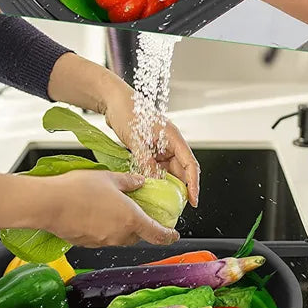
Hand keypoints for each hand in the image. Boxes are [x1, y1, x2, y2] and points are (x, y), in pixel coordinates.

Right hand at [40, 170, 179, 246]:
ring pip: (120, 236)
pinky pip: (103, 237)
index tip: (173, 234)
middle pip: (137, 235)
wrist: (49, 204)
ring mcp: (103, 241)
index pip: (157, 234)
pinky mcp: (88, 244)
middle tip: (137, 211)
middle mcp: (119, 234)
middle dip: (140, 226)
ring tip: (113, 208)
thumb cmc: (79, 189)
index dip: (168, 235)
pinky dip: (105, 228)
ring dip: (121, 226)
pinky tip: (95, 213)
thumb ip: (128, 182)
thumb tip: (139, 182)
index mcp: (131, 219)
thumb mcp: (109, 178)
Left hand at [102, 75, 199, 207]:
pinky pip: (156, 167)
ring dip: (165, 184)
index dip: (194, 183)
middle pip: (181, 169)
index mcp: (173, 137)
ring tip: (161, 200)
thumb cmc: (128, 112)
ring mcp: (160, 146)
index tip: (193, 200)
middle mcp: (169, 142)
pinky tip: (149, 188)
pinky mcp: (149, 149)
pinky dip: (154, 178)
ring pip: (168, 170)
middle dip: (179, 188)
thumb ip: (146, 161)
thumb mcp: (137, 139)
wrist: (113, 101)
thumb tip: (155, 181)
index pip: (190, 164)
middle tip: (174, 206)